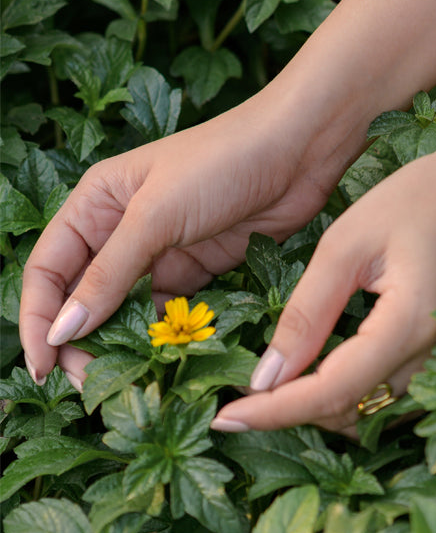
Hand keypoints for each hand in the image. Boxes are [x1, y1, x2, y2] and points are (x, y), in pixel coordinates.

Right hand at [19, 89, 355, 387]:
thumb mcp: (156, 214)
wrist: (300, 149)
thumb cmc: (222, 161)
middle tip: (90, 383)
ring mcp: (161, 251)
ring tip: (125, 382)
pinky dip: (161, 339)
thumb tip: (62, 330)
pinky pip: (168, 314)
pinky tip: (163, 362)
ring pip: (124, 311)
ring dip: (120, 346)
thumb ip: (109, 273)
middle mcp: (121, 228)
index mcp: (97, 202)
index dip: (39, 318)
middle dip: (79, 340)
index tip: (42, 366)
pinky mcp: (198, 269)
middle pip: (82, 296)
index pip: (48, 268)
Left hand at [209, 140, 435, 435]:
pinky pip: (393, 386)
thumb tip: (266, 376)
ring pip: (373, 404)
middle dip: (294, 409)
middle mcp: (432, 356)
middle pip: (352, 409)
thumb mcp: (350, 242)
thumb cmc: (423, 197)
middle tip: (242, 395)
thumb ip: (309, 311)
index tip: (226, 418)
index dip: (275, 411)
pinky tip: (321, 361)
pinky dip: (352, 385)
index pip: (331, 392)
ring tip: (274, 380)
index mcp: (406, 328)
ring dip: (323, 400)